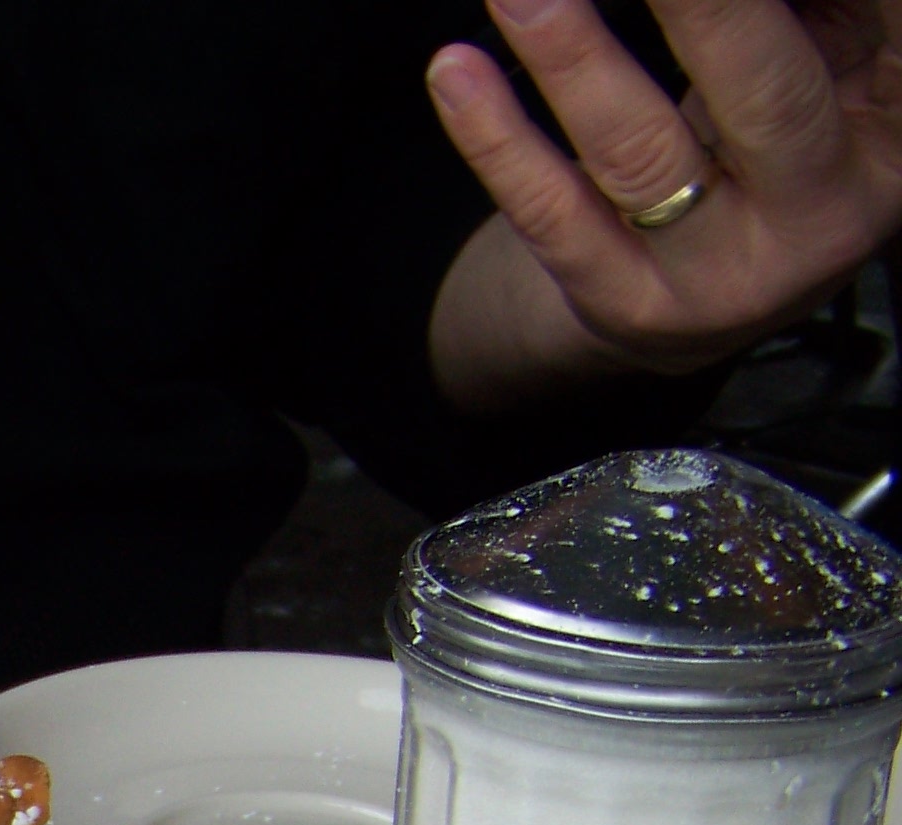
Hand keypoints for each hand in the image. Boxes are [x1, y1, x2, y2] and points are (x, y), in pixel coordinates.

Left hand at [427, 0, 901, 408]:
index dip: (776, 5)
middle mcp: (830, 208)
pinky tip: (453, 72)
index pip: (877, 35)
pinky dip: (494, 136)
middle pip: (765, 93)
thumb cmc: (774, 131)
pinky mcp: (628, 306)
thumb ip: (801, 10)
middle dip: (700, 8)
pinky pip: (549, 213)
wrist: (711, 288)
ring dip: (569, 56)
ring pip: (642, 152)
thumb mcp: (824, 57)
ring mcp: (726, 272)